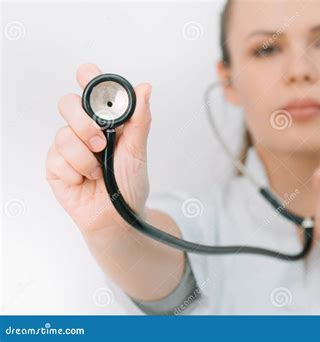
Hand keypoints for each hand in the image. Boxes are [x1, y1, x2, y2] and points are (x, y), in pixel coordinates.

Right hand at [45, 63, 152, 236]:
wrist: (118, 218)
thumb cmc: (129, 184)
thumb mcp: (138, 151)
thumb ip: (140, 120)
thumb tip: (145, 89)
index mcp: (105, 122)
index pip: (91, 90)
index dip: (88, 79)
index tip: (89, 76)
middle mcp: (84, 130)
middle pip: (68, 104)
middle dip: (84, 123)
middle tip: (101, 143)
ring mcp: (68, 147)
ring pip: (63, 134)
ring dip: (85, 157)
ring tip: (98, 171)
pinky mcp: (55, 166)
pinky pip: (57, 158)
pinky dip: (76, 172)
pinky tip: (85, 181)